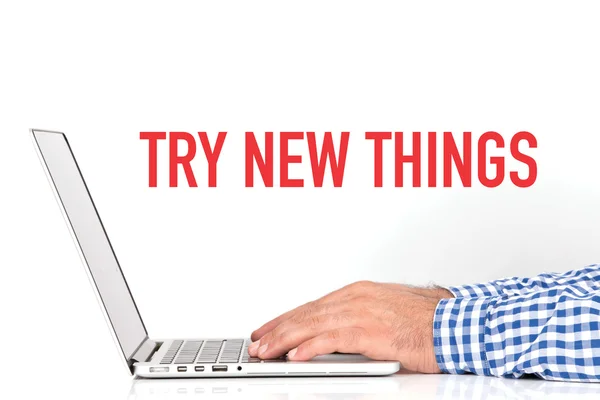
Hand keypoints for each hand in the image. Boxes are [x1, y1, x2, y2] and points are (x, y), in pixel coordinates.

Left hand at [248, 281, 451, 372]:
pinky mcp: (371, 331)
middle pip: (306, 313)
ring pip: (312, 324)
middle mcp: (355, 298)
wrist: (455, 323)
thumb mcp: (384, 312)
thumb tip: (333, 336)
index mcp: (357, 293)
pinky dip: (310, 347)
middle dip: (277, 329)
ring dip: (284, 339)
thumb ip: (357, 320)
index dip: (286, 319)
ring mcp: (362, 312)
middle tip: (257, 342)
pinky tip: (295, 356)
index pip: (311, 306)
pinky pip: (332, 339)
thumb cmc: (425, 321)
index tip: (268, 328)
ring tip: (265, 350)